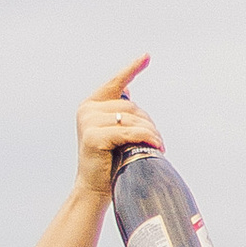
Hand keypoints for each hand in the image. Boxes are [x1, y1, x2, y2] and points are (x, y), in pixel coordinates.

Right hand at [76, 57, 163, 200]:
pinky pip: (129, 132)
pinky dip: (145, 138)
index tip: (147, 56)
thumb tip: (130, 92)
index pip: (115, 83)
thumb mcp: (115, 133)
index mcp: (91, 105)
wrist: (94, 190)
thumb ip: (121, 114)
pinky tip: (155, 146)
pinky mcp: (94, 136)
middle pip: (130, 106)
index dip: (132, 69)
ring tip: (158, 146)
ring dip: (150, 133)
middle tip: (157, 140)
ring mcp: (88, 122)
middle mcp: (87, 110)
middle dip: (148, 123)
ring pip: (132, 119)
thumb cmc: (109, 162)